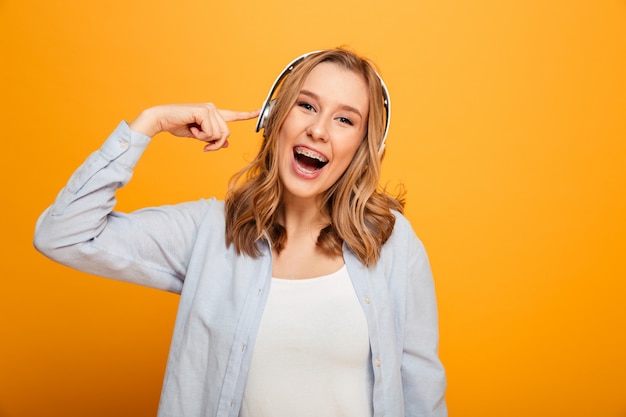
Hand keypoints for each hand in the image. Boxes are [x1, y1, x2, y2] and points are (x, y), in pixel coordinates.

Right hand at [129, 103, 259, 150]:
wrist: (162, 120)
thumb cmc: (178, 126)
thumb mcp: (199, 136)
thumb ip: (213, 138)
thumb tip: (226, 143)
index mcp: (214, 114)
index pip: (234, 115)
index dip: (247, 115)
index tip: (260, 111)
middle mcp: (214, 109)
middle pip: (226, 133)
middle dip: (216, 144)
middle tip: (204, 146)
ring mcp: (210, 109)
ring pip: (219, 134)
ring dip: (205, 139)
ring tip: (194, 132)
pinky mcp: (204, 111)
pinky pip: (210, 132)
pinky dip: (200, 135)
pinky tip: (191, 127)